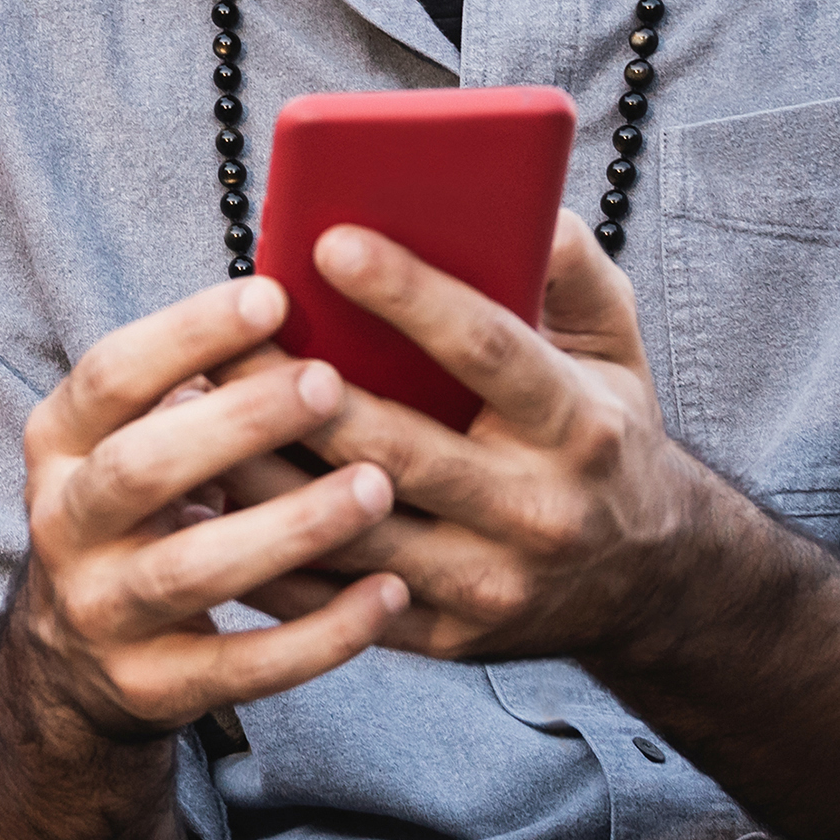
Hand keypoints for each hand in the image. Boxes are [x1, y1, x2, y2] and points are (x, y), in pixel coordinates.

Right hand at [6, 276, 411, 743]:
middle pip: (142, 468)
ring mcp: (102, 610)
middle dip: (238, 424)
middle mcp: (64, 523)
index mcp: (58, 443)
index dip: (187, 334)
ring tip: (376, 487)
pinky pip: (242, 666)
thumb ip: (194, 384)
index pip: (111, 375)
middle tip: (330, 383)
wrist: (75, 660)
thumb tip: (308, 294)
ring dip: (289, 527)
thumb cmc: (141, 508)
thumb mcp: (134, 438)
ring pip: (192, 570)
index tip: (275, 295)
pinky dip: (317, 635)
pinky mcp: (152, 686)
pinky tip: (387, 595)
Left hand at [234, 212, 716, 664]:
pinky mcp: (447, 635)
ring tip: (190, 414)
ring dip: (261, 473)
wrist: (649, 586)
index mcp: (578, 424)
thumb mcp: (615, 348)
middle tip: (219, 335)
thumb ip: (573, 271)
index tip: (328, 239)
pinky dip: (267, 552)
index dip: (408, 293)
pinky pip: (337, 598)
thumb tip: (519, 204)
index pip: (486, 348)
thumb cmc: (604, 435)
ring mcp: (490, 582)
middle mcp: (537, 509)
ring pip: (350, 527)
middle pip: (397, 445)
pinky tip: (207, 501)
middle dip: (298, 391)